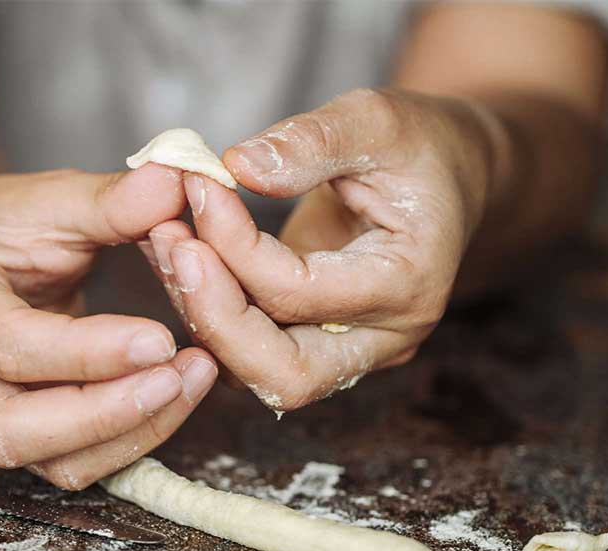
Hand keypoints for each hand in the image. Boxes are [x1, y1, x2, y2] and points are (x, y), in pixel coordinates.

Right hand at [0, 165, 218, 488]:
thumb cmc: (8, 227)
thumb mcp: (51, 197)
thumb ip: (110, 198)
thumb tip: (175, 182)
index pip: (9, 346)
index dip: (86, 353)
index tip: (160, 337)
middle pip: (15, 430)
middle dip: (107, 413)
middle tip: (179, 373)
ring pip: (52, 463)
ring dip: (131, 433)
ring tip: (194, 379)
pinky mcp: (25, 437)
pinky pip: (78, 464)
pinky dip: (133, 440)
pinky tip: (176, 396)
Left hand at [145, 89, 497, 411]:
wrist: (444, 177)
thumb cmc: (418, 146)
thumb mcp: (377, 119)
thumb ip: (311, 142)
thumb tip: (237, 167)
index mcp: (409, 285)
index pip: (300, 292)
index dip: (235, 245)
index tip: (198, 186)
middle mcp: (382, 339)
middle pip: (283, 375)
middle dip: (213, 315)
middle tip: (168, 243)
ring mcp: (347, 353)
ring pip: (255, 374)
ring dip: (199, 314)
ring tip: (163, 240)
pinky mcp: (312, 346)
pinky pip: (247, 351)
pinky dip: (205, 309)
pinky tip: (177, 253)